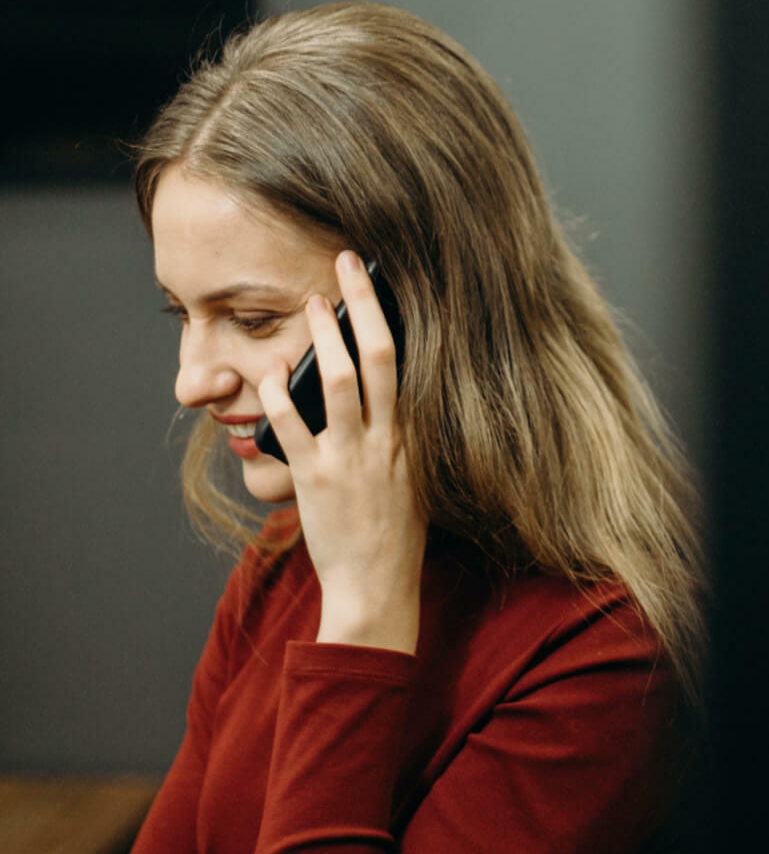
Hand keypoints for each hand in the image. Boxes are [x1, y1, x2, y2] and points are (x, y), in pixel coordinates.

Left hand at [257, 250, 425, 652]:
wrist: (378, 588)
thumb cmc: (395, 534)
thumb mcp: (414, 476)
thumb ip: (401, 434)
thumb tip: (385, 393)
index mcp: (412, 435)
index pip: (407, 361)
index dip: (389, 315)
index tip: (373, 280)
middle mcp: (386, 439)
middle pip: (380, 356)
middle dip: (363, 305)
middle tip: (347, 265)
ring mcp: (350, 458)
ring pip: (340, 382)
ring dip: (324, 338)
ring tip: (313, 305)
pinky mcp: (315, 481)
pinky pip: (291, 428)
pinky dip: (278, 395)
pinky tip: (269, 375)